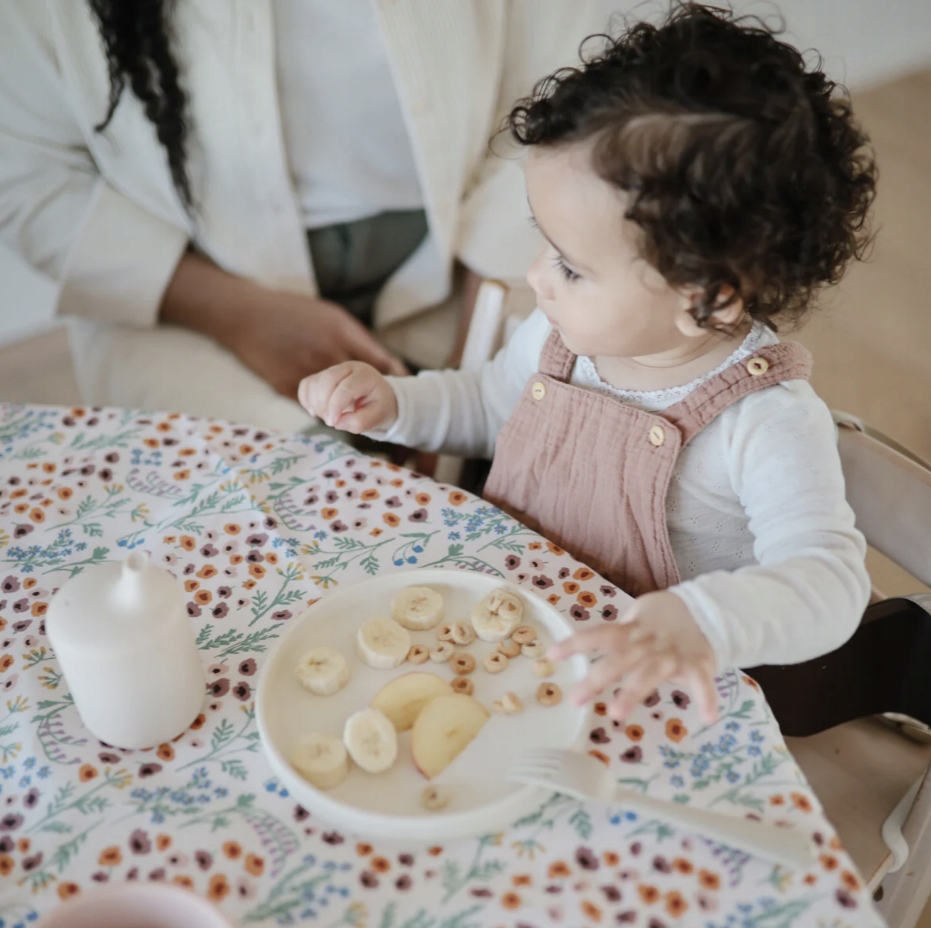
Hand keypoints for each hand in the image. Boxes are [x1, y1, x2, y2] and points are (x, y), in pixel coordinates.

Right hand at [228, 291, 406, 397]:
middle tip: (383, 402)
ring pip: (339, 400)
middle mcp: (329, 353)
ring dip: (348, 406)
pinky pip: (315, 404)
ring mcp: (309, 371)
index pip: (380, 362)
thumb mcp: (330, 315)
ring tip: (353, 407)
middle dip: (374, 395)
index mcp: (342, 332)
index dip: (395, 375)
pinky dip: (323, 407)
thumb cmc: (291, 311)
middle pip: (363, 385)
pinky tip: (325, 406)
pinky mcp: (289, 386)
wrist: (245, 317)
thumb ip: (355, 339)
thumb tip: (381, 363)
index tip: (405, 384)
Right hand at [299, 362, 398, 432]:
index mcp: (365, 375)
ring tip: (328, 417)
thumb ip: (360, 422)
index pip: (345, 387)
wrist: (377, 399)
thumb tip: (338, 423)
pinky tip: (316, 411)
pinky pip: (306, 385)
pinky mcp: (321, 377)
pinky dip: (306, 400)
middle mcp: (348, 368)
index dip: (335, 406)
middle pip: (327, 379)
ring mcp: (333, 370)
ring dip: (315, 404)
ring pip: (314, 383)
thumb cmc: (378, 407)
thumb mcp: (377, 418)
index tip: (332, 423)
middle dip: (323, 404)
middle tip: (330, 421)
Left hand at [549, 590, 717, 722]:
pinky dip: (707, 698)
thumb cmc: (658, 622)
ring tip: (616, 714)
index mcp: (630, 632)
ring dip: (633, 692)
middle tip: (575, 699)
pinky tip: (707, 718)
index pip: (598, 634)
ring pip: (649, 674)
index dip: (576, 643)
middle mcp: (647, 643)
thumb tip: (585, 653)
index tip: (551, 654)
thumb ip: (615, 639)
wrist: (702, 610)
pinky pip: (702, 683)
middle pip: (618, 659)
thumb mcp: (634, 623)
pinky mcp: (697, 665)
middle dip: (596, 679)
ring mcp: (672, 655)